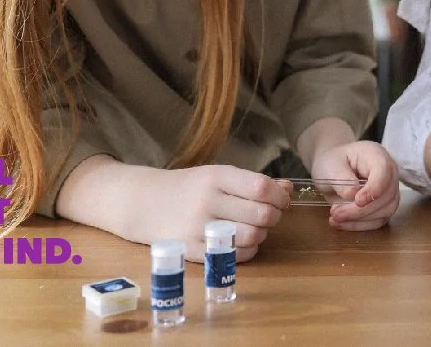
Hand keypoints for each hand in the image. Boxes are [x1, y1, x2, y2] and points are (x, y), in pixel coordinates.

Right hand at [123, 164, 290, 262]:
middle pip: (262, 213)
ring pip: (252, 236)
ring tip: (255, 228)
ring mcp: (199, 227)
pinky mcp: (193, 250)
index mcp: (215, 177)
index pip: (261, 187)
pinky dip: (248, 250)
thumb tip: (288, 188)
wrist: (142, 203)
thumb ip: (252, 182)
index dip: (280, 196)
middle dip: (274, 215)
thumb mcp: (217, 175)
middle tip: (269, 215)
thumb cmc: (187, 188)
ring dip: (262, 234)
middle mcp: (208, 201)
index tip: (282, 200)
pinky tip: (242, 242)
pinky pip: (235, 255)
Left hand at [308, 139, 401, 230]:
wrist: (333, 169)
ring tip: (336, 217)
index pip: (384, 171)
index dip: (374, 188)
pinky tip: (343, 223)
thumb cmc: (333, 162)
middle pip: (387, 195)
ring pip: (386, 211)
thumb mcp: (330, 166)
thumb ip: (341, 178)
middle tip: (336, 213)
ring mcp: (389, 190)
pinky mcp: (384, 206)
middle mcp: (389, 172)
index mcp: (376, 155)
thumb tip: (352, 194)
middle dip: (362, 209)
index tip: (358, 201)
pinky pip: (379, 220)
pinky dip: (361, 225)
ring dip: (360, 219)